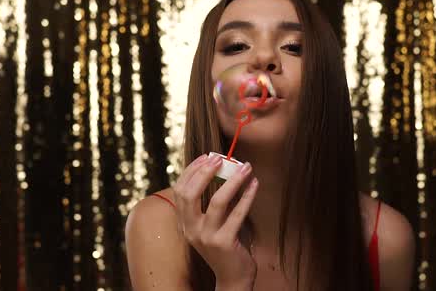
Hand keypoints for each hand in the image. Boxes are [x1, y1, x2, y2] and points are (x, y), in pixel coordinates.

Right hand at [173, 154, 259, 287]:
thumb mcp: (211, 224)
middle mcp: (191, 230)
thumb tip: (223, 170)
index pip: (180, 190)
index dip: (192, 171)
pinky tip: (255, 184)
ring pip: (217, 202)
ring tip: (245, 167)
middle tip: (221, 158)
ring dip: (233, 180)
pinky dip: (247, 196)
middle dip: (204, 172)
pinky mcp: (224, 242)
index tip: (207, 156)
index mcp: (184, 223)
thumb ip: (211, 203)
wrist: (232, 278)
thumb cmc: (225, 245)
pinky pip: (237, 213)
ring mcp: (207, 237)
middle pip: (190, 194)